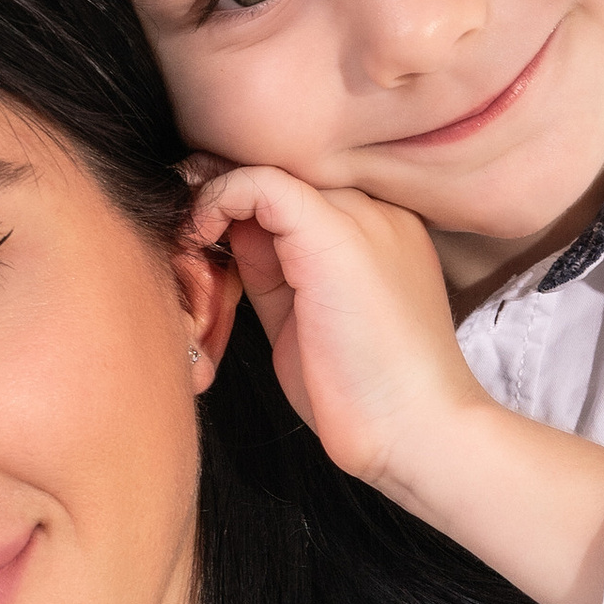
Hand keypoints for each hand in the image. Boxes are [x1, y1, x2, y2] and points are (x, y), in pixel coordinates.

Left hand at [187, 163, 482, 493]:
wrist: (415, 432)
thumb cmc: (363, 393)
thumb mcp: (304, 318)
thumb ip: (274, 270)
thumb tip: (230, 229)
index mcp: (380, 233)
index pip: (300, 193)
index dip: (245, 204)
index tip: (202, 228)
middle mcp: (378, 213)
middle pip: (287, 176)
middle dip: (228, 195)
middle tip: (187, 225)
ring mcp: (364, 218)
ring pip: (274, 171)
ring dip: (217, 195)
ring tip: (190, 232)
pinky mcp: (337, 233)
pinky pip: (262, 184)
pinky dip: (220, 197)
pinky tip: (201, 231)